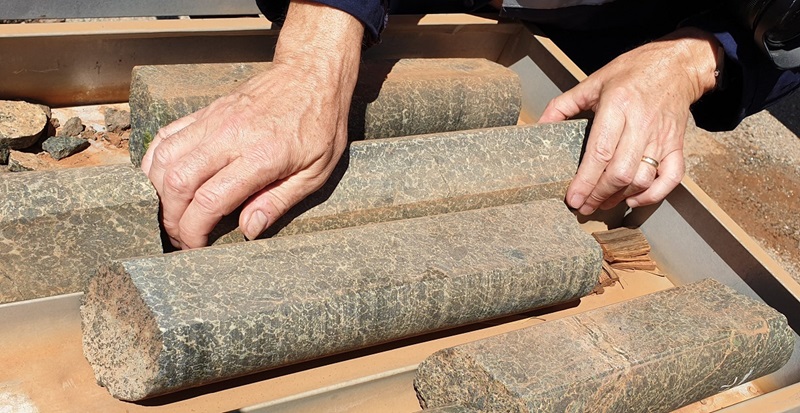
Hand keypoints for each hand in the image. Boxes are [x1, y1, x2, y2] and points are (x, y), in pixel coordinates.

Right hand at [140, 0, 363, 248]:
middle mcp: (229, 137)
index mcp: (260, 157)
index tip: (195, 247)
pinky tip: (162, 180)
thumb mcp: (315, 172)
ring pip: (164, 159)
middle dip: (171, 218)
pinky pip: (166, 136)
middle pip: (178, 182)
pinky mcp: (205, 112)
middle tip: (180, 237)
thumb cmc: (319, 125)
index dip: (194, 230)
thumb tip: (249, 229)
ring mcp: (213, 121)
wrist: (311, 75)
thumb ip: (279, 202)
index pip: (209, 200)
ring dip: (159, 192)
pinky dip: (155, 161)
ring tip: (172, 213)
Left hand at [539, 28, 721, 213]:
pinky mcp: (677, 144)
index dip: (585, 181)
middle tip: (583, 206)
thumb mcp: (593, 81)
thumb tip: (540, 126)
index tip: (573, 198)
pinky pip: (672, 178)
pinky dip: (653, 195)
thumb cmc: (632, 72)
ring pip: (643, 178)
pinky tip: (634, 199)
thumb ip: (563, 105)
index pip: (600, 153)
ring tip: (602, 202)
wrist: (676, 65)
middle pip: (620, 172)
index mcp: (618, 105)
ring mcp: (662, 137)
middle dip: (598, 195)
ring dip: (620, 197)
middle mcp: (641, 124)